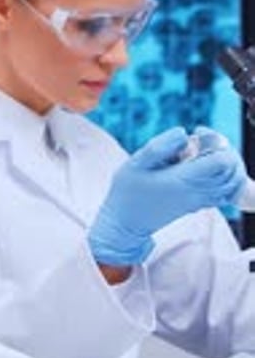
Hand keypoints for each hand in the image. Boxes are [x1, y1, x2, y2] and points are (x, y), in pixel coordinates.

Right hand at [88, 126, 245, 265]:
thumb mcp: (135, 163)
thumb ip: (160, 146)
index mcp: (183, 180)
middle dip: (221, 149)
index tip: (197, 135)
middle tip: (200, 142)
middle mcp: (196, 192)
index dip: (215, 141)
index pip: (222, 161)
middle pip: (231, 168)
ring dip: (221, 162)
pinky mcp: (198, 205)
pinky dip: (220, 176)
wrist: (126, 224)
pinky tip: (199, 168)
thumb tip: (184, 134)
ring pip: (230, 180)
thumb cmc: (127, 191)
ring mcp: (199, 201)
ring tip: (199, 154)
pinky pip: (223, 190)